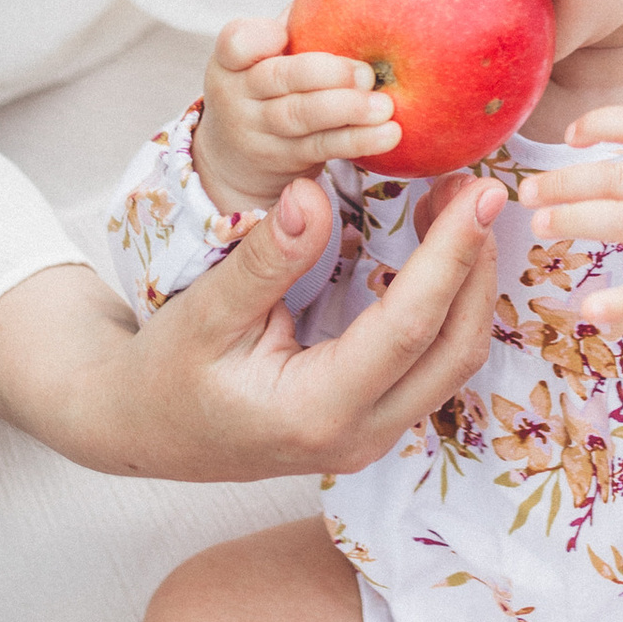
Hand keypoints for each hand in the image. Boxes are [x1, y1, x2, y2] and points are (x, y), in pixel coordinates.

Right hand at [0, 180, 499, 483]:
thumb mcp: (204, 311)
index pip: (407, 327)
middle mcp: (359, 435)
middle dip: (478, 266)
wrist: (142, 429)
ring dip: (469, 282)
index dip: (449, 257)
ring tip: (457, 205)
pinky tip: (434, 246)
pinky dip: (448, 301)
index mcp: (316, 412)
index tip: (476, 192)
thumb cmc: (165, 372)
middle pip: (454, 350)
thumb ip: (266, 259)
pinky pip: (433, 360)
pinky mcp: (374, 418)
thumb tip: (315, 195)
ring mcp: (372, 434)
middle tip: (480, 187)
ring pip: (453, 359)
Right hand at [193, 11, 399, 217]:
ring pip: (301, 117)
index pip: (235, 42)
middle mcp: (237, 96)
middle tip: (367, 72)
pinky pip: (322, 147)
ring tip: (384, 106)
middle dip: (325, 74)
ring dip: (347, 110)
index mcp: (231, 60)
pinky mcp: (283, 159)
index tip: (285, 34)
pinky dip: (356, 140)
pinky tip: (388, 133)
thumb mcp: (265, 56)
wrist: (234, 158)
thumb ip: (297, 24)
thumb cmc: (266, 86)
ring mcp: (258, 132)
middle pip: (277, 80)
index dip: (258, 38)